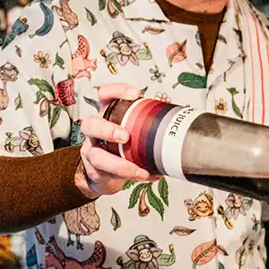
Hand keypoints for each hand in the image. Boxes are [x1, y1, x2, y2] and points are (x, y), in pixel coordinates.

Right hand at [74, 83, 155, 198]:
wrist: (101, 172)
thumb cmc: (118, 145)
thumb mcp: (128, 127)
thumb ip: (144, 122)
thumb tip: (177, 120)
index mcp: (106, 115)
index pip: (104, 95)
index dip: (116, 91)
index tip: (136, 94)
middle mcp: (94, 132)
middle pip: (91, 124)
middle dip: (107, 129)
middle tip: (125, 137)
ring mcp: (92, 152)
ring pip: (97, 156)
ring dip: (118, 163)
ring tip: (137, 170)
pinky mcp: (96, 172)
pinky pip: (111, 175)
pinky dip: (130, 176)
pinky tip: (146, 176)